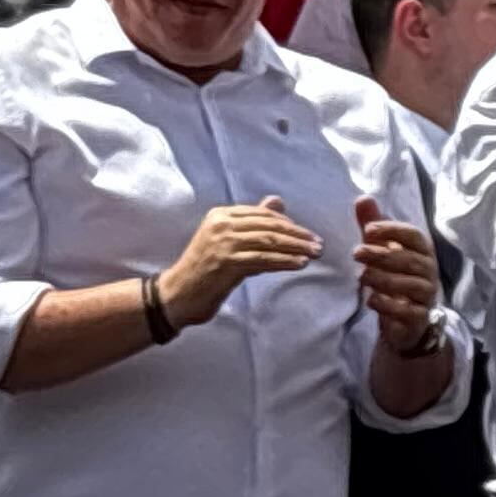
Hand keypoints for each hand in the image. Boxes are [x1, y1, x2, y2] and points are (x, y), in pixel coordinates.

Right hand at [163, 198, 321, 326]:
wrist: (177, 295)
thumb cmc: (205, 270)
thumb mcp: (227, 241)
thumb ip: (252, 222)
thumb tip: (277, 201)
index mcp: (221, 215)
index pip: (264, 215)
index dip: (290, 224)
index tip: (309, 235)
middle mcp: (221, 224)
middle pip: (269, 226)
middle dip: (298, 235)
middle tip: (318, 244)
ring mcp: (222, 243)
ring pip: (269, 241)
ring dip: (296, 248)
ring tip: (314, 254)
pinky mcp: (226, 262)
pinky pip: (262, 259)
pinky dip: (284, 261)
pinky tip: (299, 264)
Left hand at [354, 198, 440, 346]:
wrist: (405, 318)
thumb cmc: (394, 274)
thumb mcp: (381, 249)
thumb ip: (373, 225)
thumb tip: (363, 198)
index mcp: (422, 251)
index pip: (414, 235)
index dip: (392, 230)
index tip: (368, 229)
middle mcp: (429, 271)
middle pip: (409, 260)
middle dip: (381, 255)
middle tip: (356, 252)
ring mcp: (426, 295)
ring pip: (409, 285)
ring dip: (383, 279)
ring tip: (361, 276)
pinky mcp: (419, 317)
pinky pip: (407, 310)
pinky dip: (388, 305)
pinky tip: (371, 300)